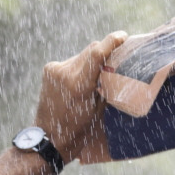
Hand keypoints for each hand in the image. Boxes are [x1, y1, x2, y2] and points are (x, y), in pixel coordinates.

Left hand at [34, 31, 127, 162]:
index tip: (124, 36)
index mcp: (78, 85)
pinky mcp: (50, 69)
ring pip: (83, 54)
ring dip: (95, 59)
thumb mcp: (99, 109)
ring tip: (103, 72)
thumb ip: (107, 86)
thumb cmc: (79, 129)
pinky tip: (87, 78)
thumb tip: (118, 69)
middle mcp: (64, 73)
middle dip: (107, 50)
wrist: (50, 138)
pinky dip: (83, 65)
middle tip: (121, 53)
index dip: (112, 41)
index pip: (97, 53)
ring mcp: (54, 69)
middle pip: (91, 50)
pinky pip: (73, 60)